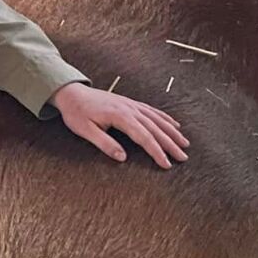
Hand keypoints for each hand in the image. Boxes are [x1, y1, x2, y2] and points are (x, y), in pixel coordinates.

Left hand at [51, 82, 188, 168]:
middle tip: (183, 157)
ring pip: (157, 119)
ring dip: (172, 132)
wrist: (72, 93)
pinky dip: (165, 118)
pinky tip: (174, 125)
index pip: (144, 137)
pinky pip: (152, 111)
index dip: (156, 151)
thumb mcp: (86, 131)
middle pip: (155, 128)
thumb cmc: (76, 113)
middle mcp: (130, 109)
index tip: (166, 164)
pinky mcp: (130, 103)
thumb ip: (105, 143)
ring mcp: (132, 105)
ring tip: (185, 144)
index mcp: (120, 116)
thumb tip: (122, 157)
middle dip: (171, 144)